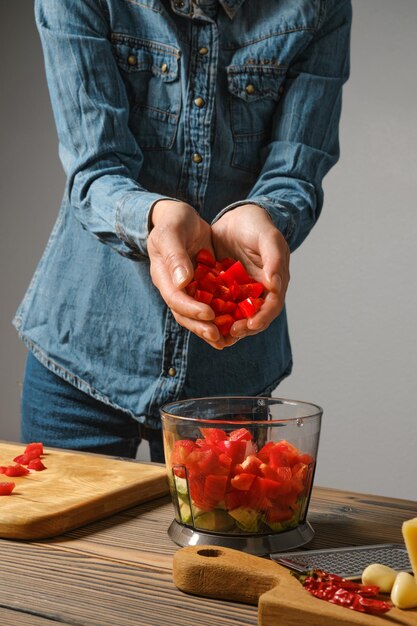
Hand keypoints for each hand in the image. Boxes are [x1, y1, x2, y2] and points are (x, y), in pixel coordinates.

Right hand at [147, 200, 230, 348]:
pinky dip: (222, 315)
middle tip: (219, 336)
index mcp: (163, 277)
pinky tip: (236, 323)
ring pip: (198, 314)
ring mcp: (188, 289)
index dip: (192, 309)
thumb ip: (175, 256)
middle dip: (202, 326)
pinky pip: (211, 304)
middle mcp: (175, 287)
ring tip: (227, 339)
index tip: (209, 313)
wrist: (180, 217)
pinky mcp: (202, 287)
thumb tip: (183, 282)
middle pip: (185, 314)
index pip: (175, 299)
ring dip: (212, 327)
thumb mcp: (171, 233)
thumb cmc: (173, 221)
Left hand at [212, 204, 289, 338]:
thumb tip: (274, 284)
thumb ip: (274, 258)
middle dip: (242, 328)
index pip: (272, 306)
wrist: (237, 216)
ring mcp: (240, 292)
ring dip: (226, 327)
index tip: (250, 324)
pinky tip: (201, 319)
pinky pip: (218, 305)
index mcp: (274, 283)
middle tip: (229, 333)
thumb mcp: (268, 237)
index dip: (262, 317)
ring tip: (215, 334)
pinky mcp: (223, 289)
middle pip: (253, 318)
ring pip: (234, 316)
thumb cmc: (258, 225)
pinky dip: (212, 314)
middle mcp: (258, 292)